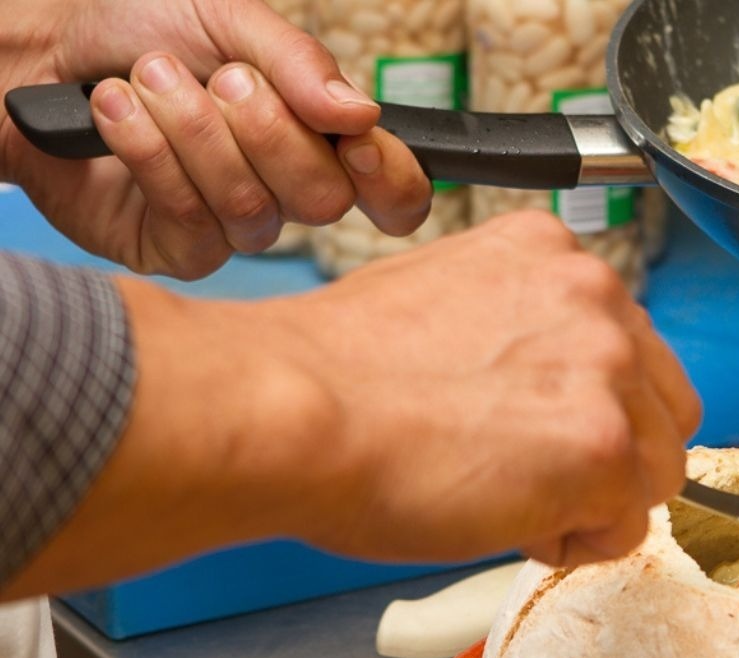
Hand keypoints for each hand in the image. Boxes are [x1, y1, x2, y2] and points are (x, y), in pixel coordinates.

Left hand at [0, 0, 429, 278]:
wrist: (42, 50)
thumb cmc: (140, 27)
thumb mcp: (229, 16)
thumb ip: (300, 62)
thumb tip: (362, 113)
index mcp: (319, 140)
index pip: (393, 193)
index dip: (393, 180)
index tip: (360, 144)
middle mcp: (285, 192)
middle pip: (325, 200)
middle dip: (270, 131)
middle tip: (223, 79)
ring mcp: (232, 227)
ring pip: (254, 210)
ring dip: (195, 131)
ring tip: (148, 77)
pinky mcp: (175, 249)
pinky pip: (191, 220)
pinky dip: (150, 154)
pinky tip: (115, 112)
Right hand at [283, 211, 702, 565]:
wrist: (294, 411)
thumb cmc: (335, 375)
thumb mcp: (443, 306)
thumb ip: (519, 331)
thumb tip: (543, 388)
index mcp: (555, 256)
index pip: (628, 349)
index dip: (588, 407)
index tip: (540, 432)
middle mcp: (596, 297)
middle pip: (662, 408)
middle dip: (611, 454)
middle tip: (530, 475)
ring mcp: (608, 370)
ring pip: (654, 471)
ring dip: (592, 501)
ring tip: (504, 497)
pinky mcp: (602, 447)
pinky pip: (626, 528)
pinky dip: (571, 543)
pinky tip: (503, 519)